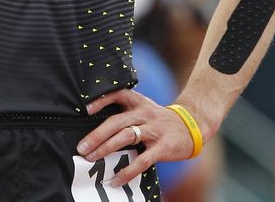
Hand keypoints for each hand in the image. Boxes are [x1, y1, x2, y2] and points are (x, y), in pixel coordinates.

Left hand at [76, 88, 196, 186]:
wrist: (193, 126)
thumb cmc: (162, 121)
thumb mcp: (146, 109)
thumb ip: (127, 113)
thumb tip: (99, 128)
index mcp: (140, 103)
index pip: (119, 94)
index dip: (102, 100)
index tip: (86, 109)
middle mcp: (145, 114)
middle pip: (117, 121)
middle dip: (97, 135)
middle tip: (82, 147)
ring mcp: (154, 130)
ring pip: (126, 137)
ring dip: (106, 148)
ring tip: (92, 159)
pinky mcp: (163, 147)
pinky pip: (142, 160)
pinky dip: (127, 171)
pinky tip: (116, 179)